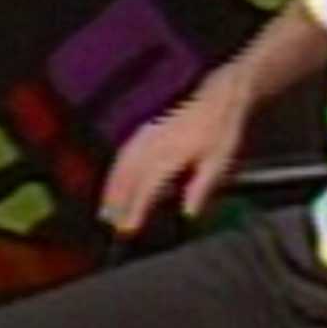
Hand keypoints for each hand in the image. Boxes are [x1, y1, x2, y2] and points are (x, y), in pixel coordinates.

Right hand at [98, 77, 250, 232]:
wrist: (218, 98)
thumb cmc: (220, 133)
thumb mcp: (218, 163)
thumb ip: (200, 189)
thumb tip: (188, 215)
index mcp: (171, 155)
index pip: (147, 187)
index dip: (135, 209)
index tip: (127, 229)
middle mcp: (154, 144)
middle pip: (128, 177)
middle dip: (117, 202)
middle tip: (110, 225)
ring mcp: (147, 135)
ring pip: (122, 164)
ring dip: (112, 187)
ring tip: (106, 209)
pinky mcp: (146, 129)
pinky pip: (124, 152)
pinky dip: (116, 170)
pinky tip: (114, 181)